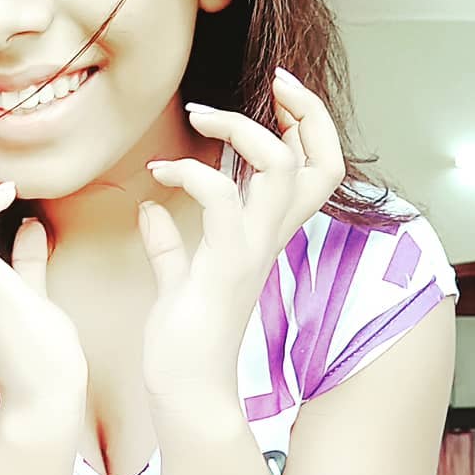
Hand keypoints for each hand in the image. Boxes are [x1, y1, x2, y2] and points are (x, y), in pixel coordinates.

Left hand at [137, 68, 345, 406]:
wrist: (185, 391)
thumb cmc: (182, 344)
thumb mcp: (176, 283)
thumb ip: (170, 248)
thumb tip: (151, 212)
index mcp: (262, 238)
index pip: (312, 170)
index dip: (308, 127)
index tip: (275, 95)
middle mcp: (269, 240)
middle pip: (323, 163)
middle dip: (306, 112)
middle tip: (271, 83)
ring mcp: (251, 252)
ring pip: (282, 170)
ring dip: (243, 130)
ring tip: (201, 115)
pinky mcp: (225, 266)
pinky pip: (221, 199)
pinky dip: (191, 173)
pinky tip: (160, 173)